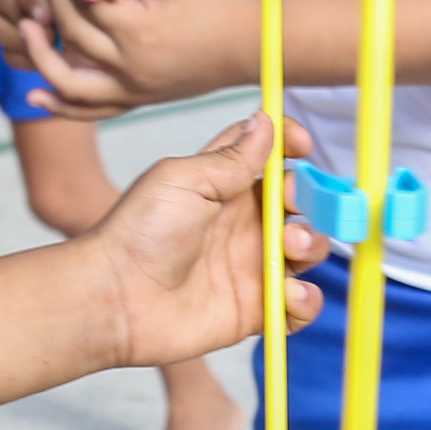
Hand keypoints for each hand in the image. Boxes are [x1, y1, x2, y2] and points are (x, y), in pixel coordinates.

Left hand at [0, 0, 256, 116]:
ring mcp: (131, 89)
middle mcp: (129, 65)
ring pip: (70, 81)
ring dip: (41, 56)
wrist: (248, 45)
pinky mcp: (137, 100)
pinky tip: (35, 96)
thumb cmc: (211, 4)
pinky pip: (92, 111)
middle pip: (73, 32)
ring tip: (25, 28)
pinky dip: (61, 106)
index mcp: (137, 28)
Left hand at [77, 111, 332, 366]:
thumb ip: (232, 158)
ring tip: (291, 247)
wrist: (117, 299)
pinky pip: (297, 304)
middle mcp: (244, 224)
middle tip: (293, 205)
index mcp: (225, 186)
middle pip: (301, 204)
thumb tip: (266, 120)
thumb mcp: (185, 179)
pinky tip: (289, 294)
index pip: (270, 157)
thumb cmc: (140, 232)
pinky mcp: (254, 309)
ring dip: (312, 245)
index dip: (291, 146)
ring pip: (307, 251)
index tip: (302, 146)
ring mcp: (251, 266)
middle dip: (313, 200)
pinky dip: (305, 300)